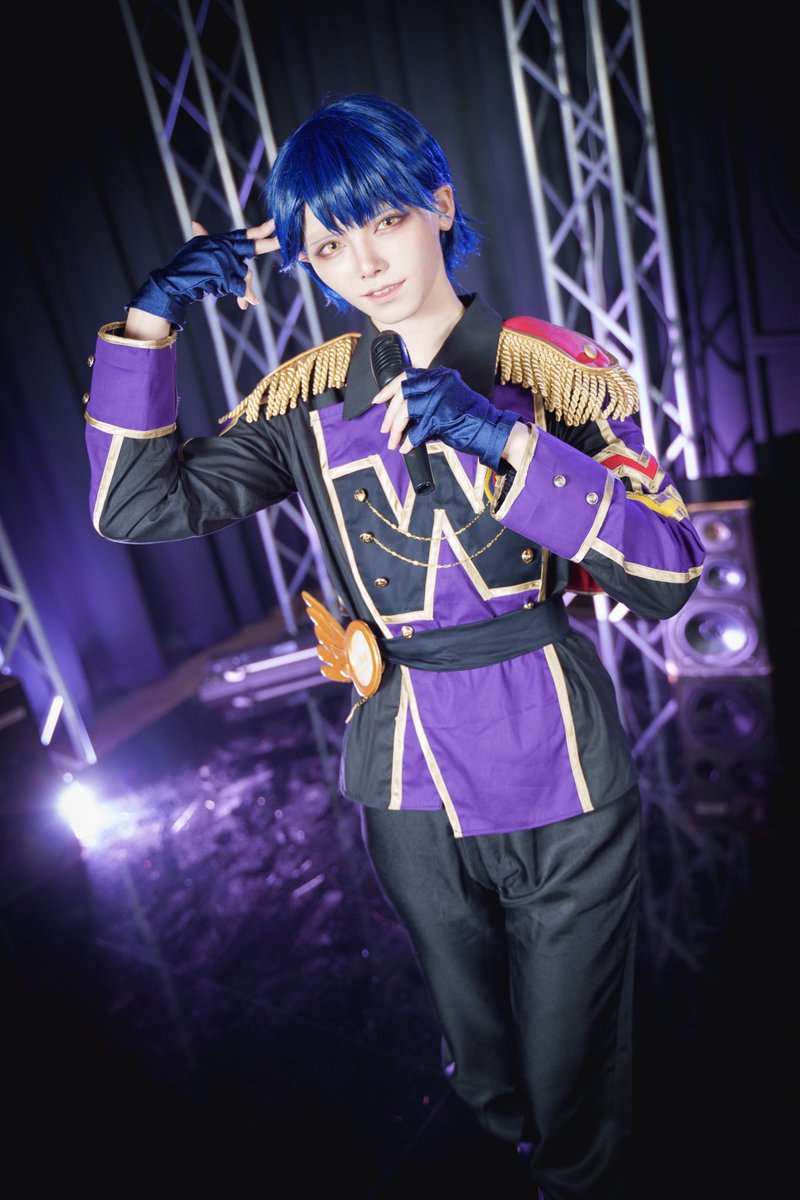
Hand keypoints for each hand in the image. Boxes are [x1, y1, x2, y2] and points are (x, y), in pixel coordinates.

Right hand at [127, 218, 279, 329]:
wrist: (176, 280)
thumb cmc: (185, 264)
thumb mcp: (197, 249)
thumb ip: (203, 238)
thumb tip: (195, 222)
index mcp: (223, 241)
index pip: (245, 235)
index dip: (261, 229)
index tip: (276, 222)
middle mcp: (226, 249)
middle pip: (253, 247)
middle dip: (270, 243)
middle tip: (283, 239)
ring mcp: (225, 262)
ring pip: (245, 275)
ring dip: (246, 290)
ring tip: (251, 302)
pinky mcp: (224, 276)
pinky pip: (240, 288)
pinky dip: (245, 297)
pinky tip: (248, 304)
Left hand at [373, 365, 520, 470]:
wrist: (491, 429)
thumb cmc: (469, 419)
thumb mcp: (446, 400)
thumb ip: (426, 399)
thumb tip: (400, 411)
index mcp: (440, 375)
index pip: (407, 376)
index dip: (389, 389)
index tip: (377, 400)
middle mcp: (439, 382)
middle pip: (403, 394)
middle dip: (390, 414)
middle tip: (385, 429)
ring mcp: (440, 398)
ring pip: (406, 411)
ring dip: (397, 430)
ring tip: (394, 442)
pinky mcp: (441, 416)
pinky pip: (417, 430)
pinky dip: (410, 441)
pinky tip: (406, 448)